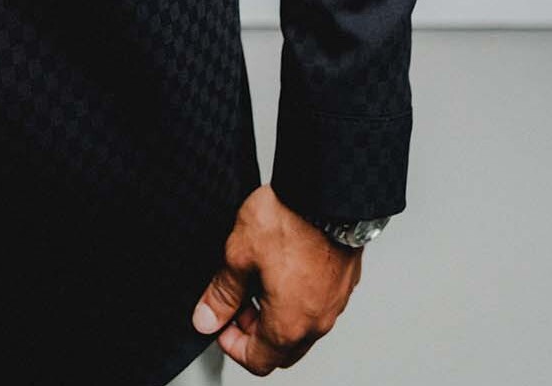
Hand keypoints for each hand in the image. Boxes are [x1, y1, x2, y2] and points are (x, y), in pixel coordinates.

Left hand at [191, 183, 362, 375]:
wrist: (326, 190)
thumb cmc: (290, 218)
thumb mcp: (239, 254)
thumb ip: (222, 292)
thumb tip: (207, 318)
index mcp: (289, 324)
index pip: (257, 361)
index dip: (231, 344)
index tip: (220, 320)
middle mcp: (317, 322)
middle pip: (282, 350)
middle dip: (254, 331)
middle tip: (237, 301)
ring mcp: (335, 302)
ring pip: (302, 327)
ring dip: (277, 314)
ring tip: (258, 278)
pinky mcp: (345, 281)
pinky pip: (319, 304)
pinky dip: (298, 297)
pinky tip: (284, 267)